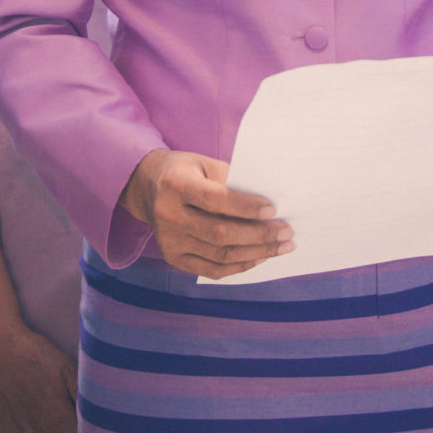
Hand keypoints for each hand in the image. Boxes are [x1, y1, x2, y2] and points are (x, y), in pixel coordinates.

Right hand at [122, 150, 288, 279]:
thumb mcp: (204, 163)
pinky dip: (238, 266)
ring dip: (255, 253)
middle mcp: (169, 216)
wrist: (146, 187)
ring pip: (219, 255)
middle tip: (286, 232)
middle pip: (220, 233)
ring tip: (281, 247)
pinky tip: (259, 257)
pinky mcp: (172, 257)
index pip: (216, 201)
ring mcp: (169, 241)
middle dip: (259, 235)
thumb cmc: (184, 171)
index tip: (273, 210)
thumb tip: (267, 203)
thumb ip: (231, 180)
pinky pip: (211, 269)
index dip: (246, 208)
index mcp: (176, 186)